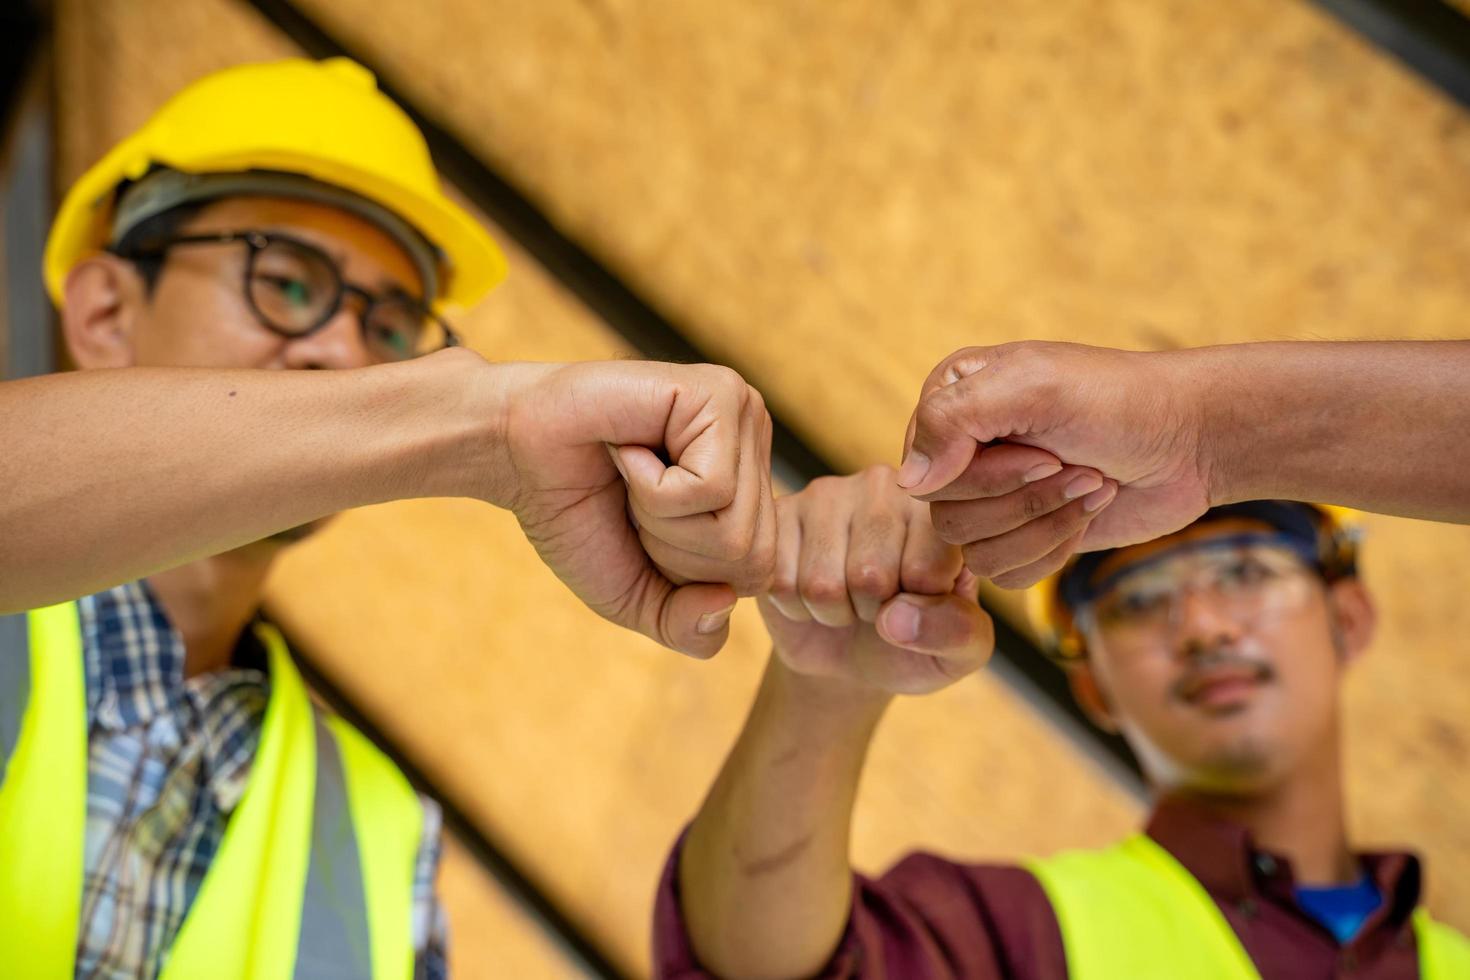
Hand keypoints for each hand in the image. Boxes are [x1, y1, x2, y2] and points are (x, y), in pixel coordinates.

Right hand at [488, 358, 775, 658]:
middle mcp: (757, 449)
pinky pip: (712, 488)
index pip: (757, 576)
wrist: (514, 451)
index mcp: (751, 491)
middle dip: (673, 549)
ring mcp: (744, 416)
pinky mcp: (720, 395)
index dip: (686, 576)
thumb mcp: (637, 596)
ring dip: (660, 519)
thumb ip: (687, 628)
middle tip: (632, 498)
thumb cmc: (578, 516)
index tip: (642, 527)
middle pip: (751, 555)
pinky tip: (629, 449)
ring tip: (632, 471)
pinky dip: (654, 488)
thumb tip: (725, 601)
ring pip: (735, 528)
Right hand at [763, 465, 992, 695]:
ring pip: (821, 584)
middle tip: (876, 604)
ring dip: (832, 613)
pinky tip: (809, 592)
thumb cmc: (915, 639)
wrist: (851, 653)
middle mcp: (883, 487)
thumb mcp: (960, 652)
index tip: (919, 603)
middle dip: (871, 613)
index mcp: (938, 510)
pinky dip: (794, 608)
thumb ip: (955, 633)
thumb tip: (895, 617)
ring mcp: (826, 494)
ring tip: (845, 599)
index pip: (926, 570)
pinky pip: (779, 583)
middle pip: (869, 576)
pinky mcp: (777, 514)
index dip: (919, 610)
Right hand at [898, 341, 1209, 587]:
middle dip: (1022, 501)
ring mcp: (990, 497)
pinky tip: (1086, 513)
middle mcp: (961, 450)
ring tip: (1088, 485)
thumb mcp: (1032, 387)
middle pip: (946, 517)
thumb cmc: (1116, 402)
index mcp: (951, 400)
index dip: (985, 476)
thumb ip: (953, 420)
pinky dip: (1052, 551)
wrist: (1190, 441)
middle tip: (1074, 467)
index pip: (924, 471)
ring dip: (1044, 525)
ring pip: (973, 553)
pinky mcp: (1020, 536)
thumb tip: (907, 483)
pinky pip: (1004, 575)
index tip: (1046, 451)